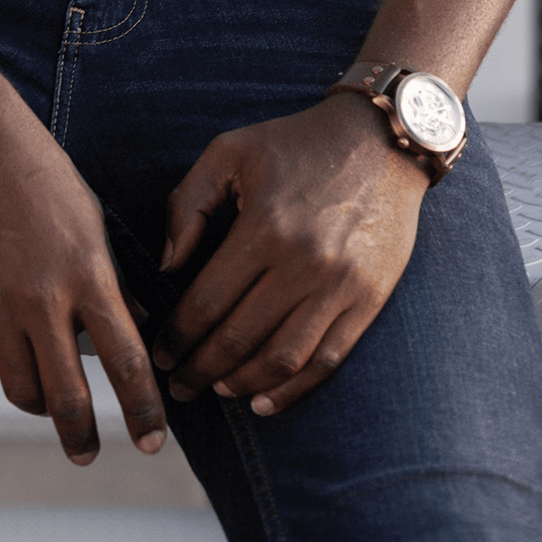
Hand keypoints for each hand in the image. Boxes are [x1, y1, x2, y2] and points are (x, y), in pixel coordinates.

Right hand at [0, 89, 166, 465]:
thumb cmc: (39, 171)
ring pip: (21, 391)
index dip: (144, 412)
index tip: (154, 444)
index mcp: (89, 274)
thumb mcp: (91, 219)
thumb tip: (141, 327)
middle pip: (70, 396)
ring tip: (46, 411)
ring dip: (38, 411)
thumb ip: (113, 280)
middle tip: (88, 454)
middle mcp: (44, 298)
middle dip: (83, 437)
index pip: (128, 362)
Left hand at [151, 95, 426, 414]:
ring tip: (216, 390)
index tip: (159, 354)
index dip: (178, 335)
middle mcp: (304, 262)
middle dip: (200, 369)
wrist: (382, 141)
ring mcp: (341, 285)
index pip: (209, 300)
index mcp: (265, 225)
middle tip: (179, 386)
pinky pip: (327, 359)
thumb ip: (188, 204)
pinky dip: (293, 389)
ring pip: (283, 358)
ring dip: (243, 384)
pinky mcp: (370, 299)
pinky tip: (264, 400)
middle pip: (240, 337)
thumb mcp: (230, 152)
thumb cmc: (295, 144)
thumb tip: (167, 266)